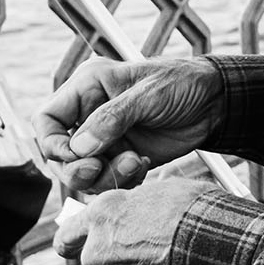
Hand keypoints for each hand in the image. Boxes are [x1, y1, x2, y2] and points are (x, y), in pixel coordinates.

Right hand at [36, 56, 225, 194]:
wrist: (216, 101)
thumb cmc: (183, 83)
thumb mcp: (149, 94)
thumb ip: (113, 118)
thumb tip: (79, 148)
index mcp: (87, 89)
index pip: (46, 120)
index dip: (52, 143)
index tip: (75, 155)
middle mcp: (90, 116)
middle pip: (59, 155)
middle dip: (77, 169)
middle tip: (100, 168)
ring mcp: (106, 139)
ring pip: (83, 174)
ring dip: (104, 177)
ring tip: (134, 162)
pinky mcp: (123, 157)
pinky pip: (108, 181)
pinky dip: (122, 181)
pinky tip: (144, 164)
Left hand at [53, 177, 215, 264]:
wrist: (216, 246)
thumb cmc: (192, 209)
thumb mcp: (161, 190)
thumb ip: (138, 204)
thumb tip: (141, 207)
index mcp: (100, 218)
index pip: (66, 236)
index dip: (73, 240)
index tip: (80, 242)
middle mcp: (97, 254)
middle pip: (97, 261)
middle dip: (116, 256)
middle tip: (148, 246)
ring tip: (174, 260)